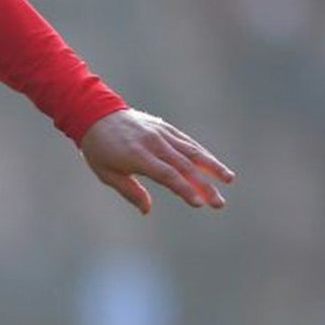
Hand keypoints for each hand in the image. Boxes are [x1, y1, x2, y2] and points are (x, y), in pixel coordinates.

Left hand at [78, 108, 233, 213]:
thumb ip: (129, 191)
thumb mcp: (107, 174)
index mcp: (138, 156)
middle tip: (219, 203)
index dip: (184, 189)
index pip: (167, 175)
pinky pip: (187, 142)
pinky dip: (202, 153)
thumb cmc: (98, 149)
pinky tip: (214, 165)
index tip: (199, 203)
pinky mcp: (165, 128)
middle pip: (185, 166)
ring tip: (229, 179)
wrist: (95, 114)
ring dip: (212, 166)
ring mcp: (161, 133)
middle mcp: (154, 143)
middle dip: (205, 185)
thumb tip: (147, 210)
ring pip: (192, 151)